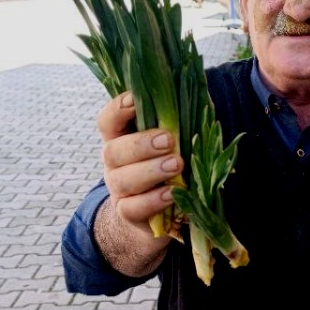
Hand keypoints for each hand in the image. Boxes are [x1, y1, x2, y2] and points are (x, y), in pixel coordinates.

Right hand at [98, 91, 181, 236]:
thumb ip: (179, 121)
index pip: (108, 120)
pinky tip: (171, 193)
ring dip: (150, 171)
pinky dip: (153, 200)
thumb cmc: (168, 166)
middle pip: (113, 150)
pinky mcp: (128, 213)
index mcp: (121, 139)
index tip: (135, 99)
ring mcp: (118, 189)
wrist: (158, 214)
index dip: (117, 108)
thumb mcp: (172, 143)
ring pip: (122, 180)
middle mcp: (114, 163)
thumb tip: (201, 96)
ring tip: (176, 164)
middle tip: (169, 140)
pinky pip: (133, 208)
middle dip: (141, 144)